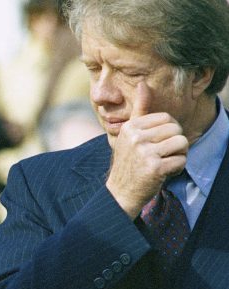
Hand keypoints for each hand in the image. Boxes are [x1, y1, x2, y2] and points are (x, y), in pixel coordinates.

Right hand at [105, 82, 188, 218]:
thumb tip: (144, 84)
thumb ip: (139, 110)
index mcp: (130, 127)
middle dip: (176, 143)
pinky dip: (177, 169)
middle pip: (176, 130)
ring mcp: (144, 152)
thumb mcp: (130, 134)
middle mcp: (135, 137)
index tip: (160, 143)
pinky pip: (181, 161)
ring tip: (165, 162)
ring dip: (179, 155)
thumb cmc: (128, 162)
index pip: (166, 118)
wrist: (119, 192)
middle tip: (164, 154)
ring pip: (181, 143)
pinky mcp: (154, 167)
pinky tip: (163, 173)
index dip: (170, 130)